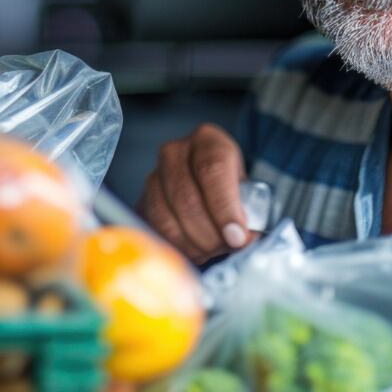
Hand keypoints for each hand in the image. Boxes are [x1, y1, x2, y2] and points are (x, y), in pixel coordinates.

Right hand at [137, 123, 251, 262]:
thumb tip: (241, 238)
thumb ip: (249, 212)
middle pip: (186, 198)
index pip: (212, 169)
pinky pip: (155, 232)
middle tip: (227, 247)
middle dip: (210, 233)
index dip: (225, 207)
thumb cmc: (233, 190)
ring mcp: (153, 177)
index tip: (236, 236)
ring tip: (213, 249)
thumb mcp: (248, 191)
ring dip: (194, 244)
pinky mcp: (142, 203)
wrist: (209, 190)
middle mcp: (175, 152)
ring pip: (166, 219)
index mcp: (207, 140)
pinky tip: (196, 250)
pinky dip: (178, 249)